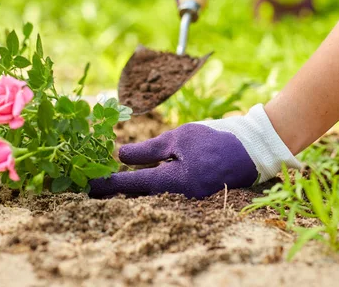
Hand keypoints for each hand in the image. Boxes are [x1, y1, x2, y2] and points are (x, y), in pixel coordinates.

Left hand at [90, 105, 301, 198]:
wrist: (251, 149)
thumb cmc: (214, 138)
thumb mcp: (178, 137)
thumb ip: (148, 149)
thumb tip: (119, 155)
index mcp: (175, 180)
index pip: (133, 184)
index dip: (107, 185)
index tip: (86, 187)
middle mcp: (179, 196)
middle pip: (139, 196)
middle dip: (115, 191)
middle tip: (91, 186)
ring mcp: (188, 201)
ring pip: (152, 196)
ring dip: (131, 190)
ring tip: (108, 184)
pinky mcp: (194, 197)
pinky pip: (166, 195)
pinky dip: (149, 188)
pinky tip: (137, 182)